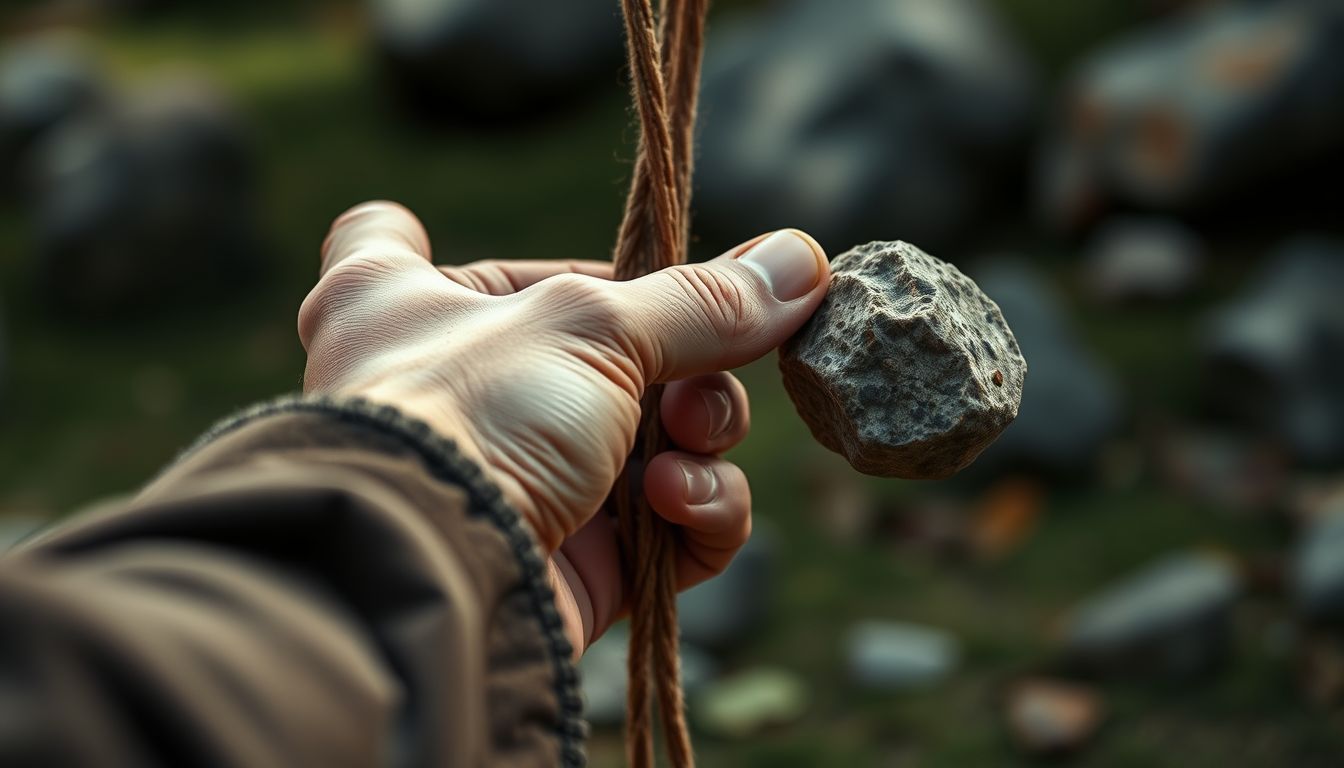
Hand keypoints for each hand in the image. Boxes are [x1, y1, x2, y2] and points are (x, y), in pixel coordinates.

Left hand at [299, 201, 828, 654]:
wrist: (440, 577)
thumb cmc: (474, 416)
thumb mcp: (591, 326)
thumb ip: (702, 300)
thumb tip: (804, 260)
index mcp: (404, 301)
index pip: (390, 237)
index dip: (426, 231)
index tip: (472, 235)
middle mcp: (454, 386)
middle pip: (599, 344)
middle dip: (680, 365)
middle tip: (689, 390)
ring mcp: (523, 477)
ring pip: (656, 437)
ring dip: (699, 441)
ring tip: (676, 459)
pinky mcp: (583, 562)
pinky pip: (675, 526)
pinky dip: (697, 512)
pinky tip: (675, 503)